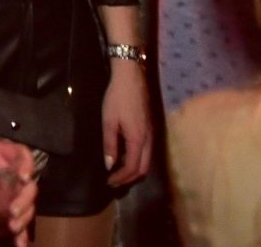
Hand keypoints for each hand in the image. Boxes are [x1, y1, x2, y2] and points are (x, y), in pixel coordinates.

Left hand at [0, 136, 36, 240]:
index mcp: (6, 156)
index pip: (23, 155)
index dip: (27, 165)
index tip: (24, 177)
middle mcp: (16, 175)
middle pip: (29, 187)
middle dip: (24, 200)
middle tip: (12, 211)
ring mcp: (16, 193)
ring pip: (28, 206)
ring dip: (23, 218)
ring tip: (12, 227)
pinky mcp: (14, 208)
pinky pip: (21, 221)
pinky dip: (22, 234)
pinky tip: (20, 244)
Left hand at [102, 58, 153, 186]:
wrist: (131, 77)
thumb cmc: (117, 98)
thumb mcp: (109, 121)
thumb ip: (110, 144)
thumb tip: (109, 165)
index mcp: (139, 140)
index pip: (133, 168)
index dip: (121, 178)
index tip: (108, 182)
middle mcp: (149, 140)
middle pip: (144, 168)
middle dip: (129, 178)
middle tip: (113, 181)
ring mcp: (152, 134)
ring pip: (147, 160)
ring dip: (133, 170)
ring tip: (117, 171)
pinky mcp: (150, 128)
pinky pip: (146, 152)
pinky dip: (136, 160)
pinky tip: (124, 156)